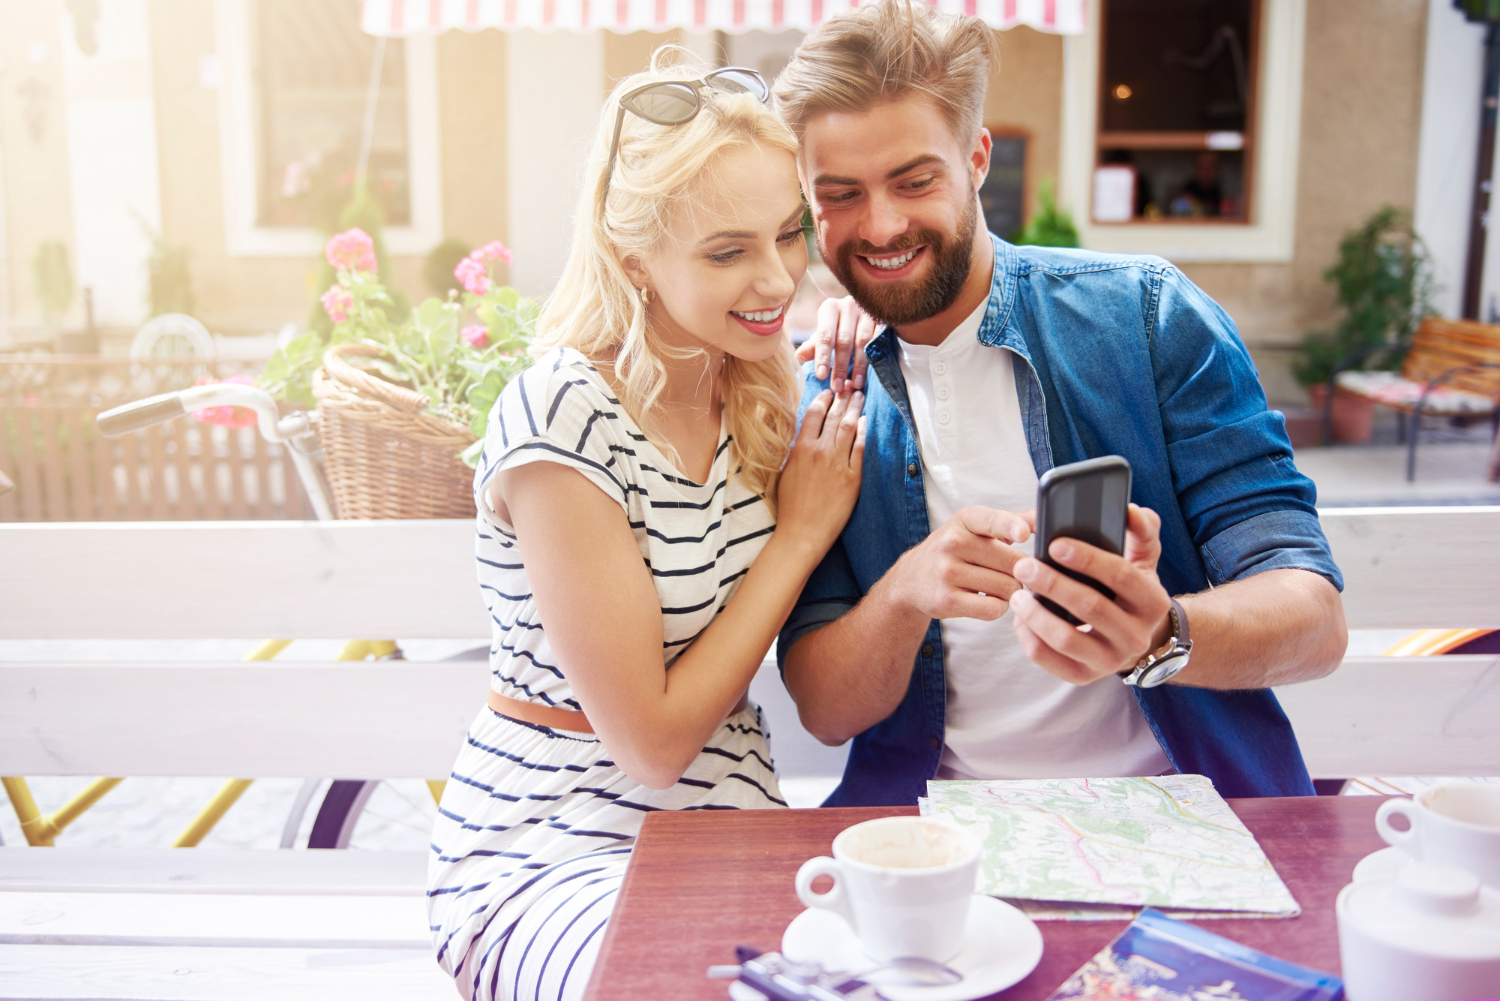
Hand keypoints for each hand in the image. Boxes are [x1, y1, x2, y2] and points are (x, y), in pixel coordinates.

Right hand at [775, 388, 865, 551]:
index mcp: (800, 449)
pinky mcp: (852, 477)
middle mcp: (820, 451)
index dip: (823, 399)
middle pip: (835, 416)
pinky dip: (864, 432)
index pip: (814, 414)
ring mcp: (838, 463)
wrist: (803, 532)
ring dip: (855, 409)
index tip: (828, 391)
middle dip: (843, 398)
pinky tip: (866, 422)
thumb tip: (804, 436)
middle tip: (850, 385)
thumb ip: (795, 451)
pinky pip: (860, 448)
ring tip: (860, 396)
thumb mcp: (785, 471)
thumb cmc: (790, 506)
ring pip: (849, 428)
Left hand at [793, 296, 877, 392]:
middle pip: (844, 340)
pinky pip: (878, 341)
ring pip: (863, 342)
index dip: (823, 356)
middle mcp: (849, 306)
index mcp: (830, 308)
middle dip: (840, 366)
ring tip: (855, 385)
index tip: (821, 376)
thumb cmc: (838, 326)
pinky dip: (874, 359)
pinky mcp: (883, 320)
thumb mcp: (823, 333)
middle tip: (837, 387)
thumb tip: (799, 357)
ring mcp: (868, 312)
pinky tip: (871, 374)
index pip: (825, 335)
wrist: (864, 312)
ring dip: (859, 366)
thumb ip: (813, 345)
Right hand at [891, 506, 1032, 619]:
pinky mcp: (946, 600)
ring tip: (998, 586)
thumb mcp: (977, 527)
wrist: (912, 579)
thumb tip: (1046, 515)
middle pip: (1013, 562)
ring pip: (1007, 587)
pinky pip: (993, 608)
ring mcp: (947, 572)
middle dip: (1022, 572)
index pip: (992, 520)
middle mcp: (953, 542)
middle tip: (1012, 573)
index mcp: (965, 519)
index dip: (1011, 527)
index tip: (1023, 534)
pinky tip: (990, 601)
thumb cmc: (956, 550)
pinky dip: (999, 608)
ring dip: (1011, 592)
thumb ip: (1013, 519)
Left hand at [1008, 504, 1171, 684]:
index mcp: (1152, 602)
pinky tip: (1020, 617)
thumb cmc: (1130, 590)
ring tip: (1016, 593)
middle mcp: (1136, 636)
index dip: (1087, 559)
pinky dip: (1029, 637)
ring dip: (1036, 614)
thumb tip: (1131, 509)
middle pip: (1090, 607)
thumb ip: (1142, 530)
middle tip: (1023, 565)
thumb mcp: (1143, 560)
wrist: (1139, 639)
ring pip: (1067, 639)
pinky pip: (1050, 660)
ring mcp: (1111, 661)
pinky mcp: (1084, 677)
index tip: (1054, 543)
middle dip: (1053, 584)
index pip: (1121, 576)